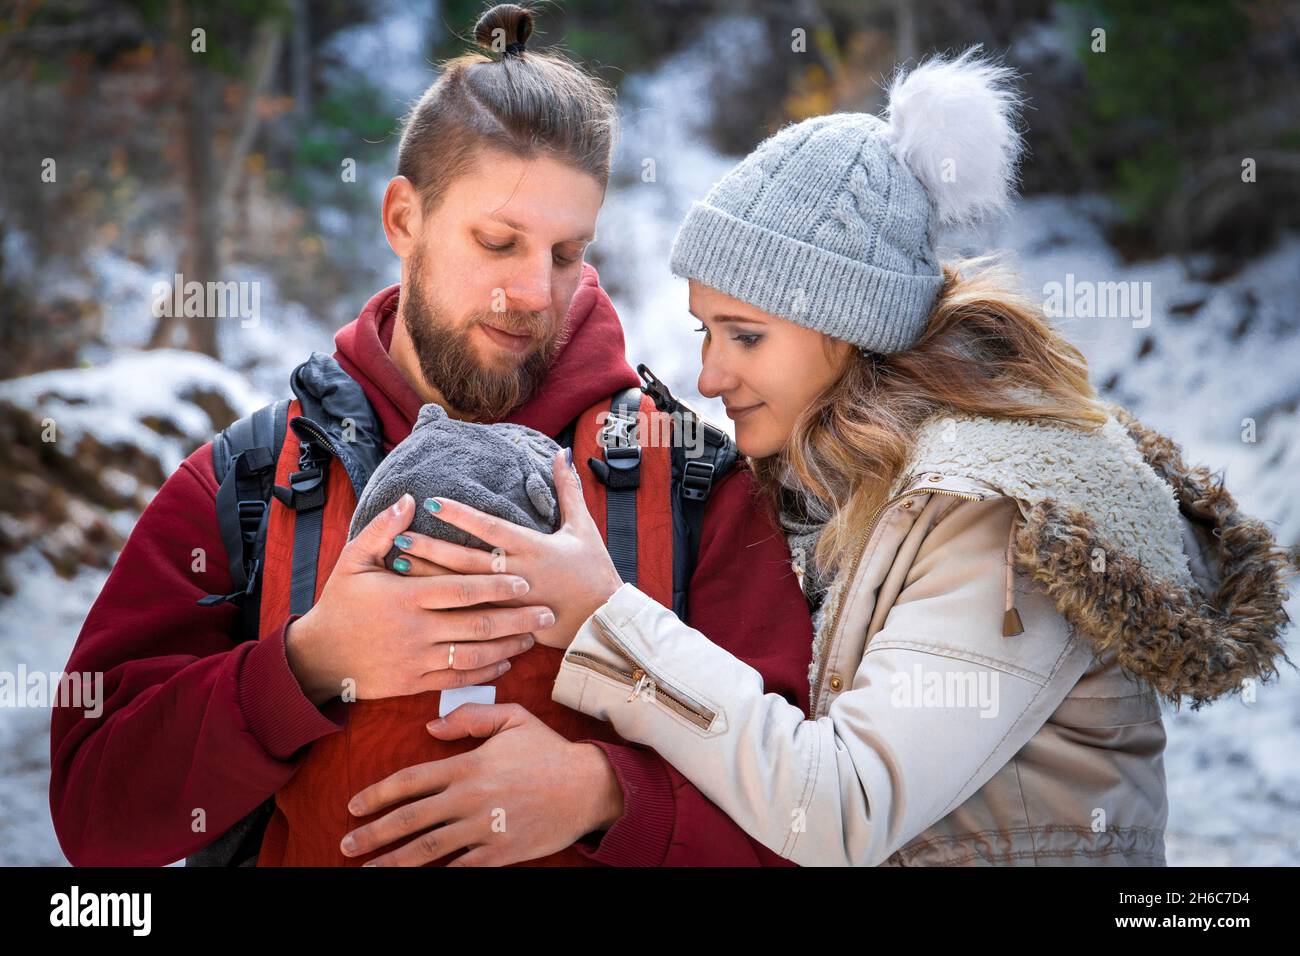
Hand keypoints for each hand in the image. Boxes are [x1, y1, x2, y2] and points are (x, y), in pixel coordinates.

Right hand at [284, 494, 554, 705]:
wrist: (318, 657)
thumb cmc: (339, 603)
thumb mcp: (353, 560)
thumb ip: (383, 530)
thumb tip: (410, 499)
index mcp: (406, 597)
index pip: (462, 589)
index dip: (496, 585)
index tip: (524, 580)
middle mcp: (416, 630)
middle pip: (478, 624)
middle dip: (517, 618)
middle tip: (547, 612)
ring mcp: (416, 659)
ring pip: (474, 655)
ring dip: (508, 646)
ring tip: (534, 637)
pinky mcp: (415, 683)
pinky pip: (458, 679)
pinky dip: (486, 672)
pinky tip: (505, 663)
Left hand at [340, 703, 623, 866]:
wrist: (588, 786)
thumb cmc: (548, 750)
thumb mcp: (512, 718)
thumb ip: (469, 718)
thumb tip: (429, 728)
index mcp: (468, 765)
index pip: (411, 780)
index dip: (378, 794)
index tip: (353, 806)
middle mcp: (470, 798)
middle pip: (411, 818)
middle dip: (374, 833)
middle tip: (347, 843)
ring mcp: (484, 828)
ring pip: (428, 848)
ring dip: (393, 860)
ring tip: (367, 870)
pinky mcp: (500, 853)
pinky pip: (460, 868)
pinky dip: (436, 875)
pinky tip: (416, 880)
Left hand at [392, 449, 623, 648]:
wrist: (605, 620)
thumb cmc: (594, 571)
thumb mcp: (583, 527)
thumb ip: (568, 490)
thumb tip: (562, 454)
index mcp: (534, 548)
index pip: (490, 528)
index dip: (460, 515)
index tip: (431, 502)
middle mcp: (517, 574)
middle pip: (467, 560)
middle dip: (433, 548)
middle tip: (400, 537)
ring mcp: (511, 602)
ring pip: (463, 588)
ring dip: (430, 575)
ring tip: (399, 564)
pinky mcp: (509, 623)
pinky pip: (471, 613)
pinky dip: (444, 604)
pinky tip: (419, 597)